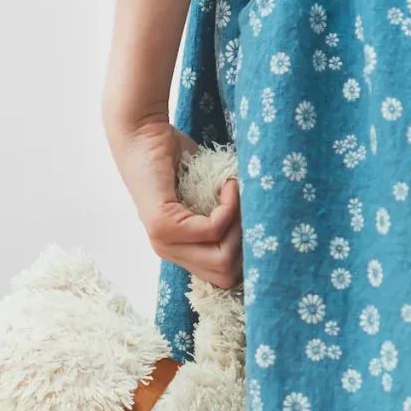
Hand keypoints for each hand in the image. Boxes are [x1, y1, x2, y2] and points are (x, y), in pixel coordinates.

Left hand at [108, 118, 241, 287]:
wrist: (143, 132)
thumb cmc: (178, 158)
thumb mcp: (208, 195)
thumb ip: (226, 217)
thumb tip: (267, 230)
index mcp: (181, 249)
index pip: (224, 278)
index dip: (246, 252)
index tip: (250, 217)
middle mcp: (169, 252)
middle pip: (227, 275)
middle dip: (247, 243)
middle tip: (246, 207)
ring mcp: (163, 242)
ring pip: (223, 258)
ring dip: (240, 223)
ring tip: (235, 193)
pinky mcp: (162, 225)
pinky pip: (213, 229)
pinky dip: (230, 205)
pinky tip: (227, 184)